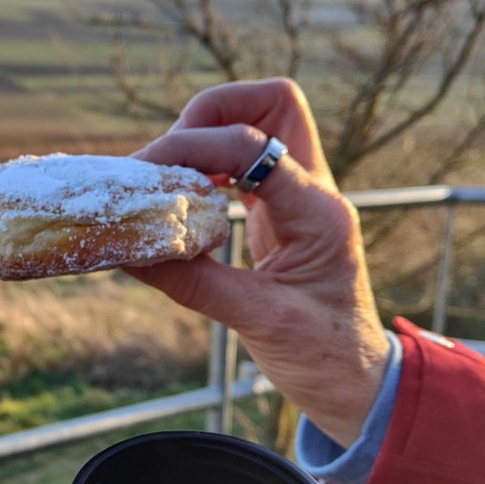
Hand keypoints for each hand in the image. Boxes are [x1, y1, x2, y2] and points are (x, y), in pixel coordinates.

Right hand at [133, 78, 388, 445]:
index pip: (253, 146)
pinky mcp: (286, 211)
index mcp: (319, 214)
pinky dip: (211, 164)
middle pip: (274, 101)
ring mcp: (304, 197)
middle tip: (166, 159)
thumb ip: (191, 283)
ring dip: (210, 133)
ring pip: (264, 120)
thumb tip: (128, 253)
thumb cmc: (321, 357)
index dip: (191, 148)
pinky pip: (249, 160)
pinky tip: (182, 192)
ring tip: (167, 174)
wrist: (356, 382)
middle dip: (211, 113)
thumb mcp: (254, 322)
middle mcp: (317, 192)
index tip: (143, 173)